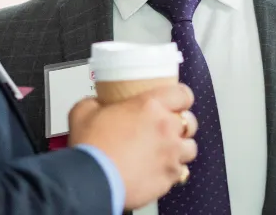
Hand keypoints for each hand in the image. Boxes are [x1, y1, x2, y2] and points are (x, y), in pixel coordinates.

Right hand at [68, 84, 198, 209]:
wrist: (91, 180)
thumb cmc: (90, 147)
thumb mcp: (84, 112)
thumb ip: (95, 103)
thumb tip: (95, 103)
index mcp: (150, 106)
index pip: (182, 94)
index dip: (181, 98)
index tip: (176, 102)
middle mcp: (166, 128)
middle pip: (190, 122)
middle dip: (181, 125)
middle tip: (167, 129)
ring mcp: (171, 154)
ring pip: (190, 148)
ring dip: (180, 149)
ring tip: (166, 152)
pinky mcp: (169, 177)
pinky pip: (182, 172)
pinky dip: (174, 171)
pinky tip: (160, 170)